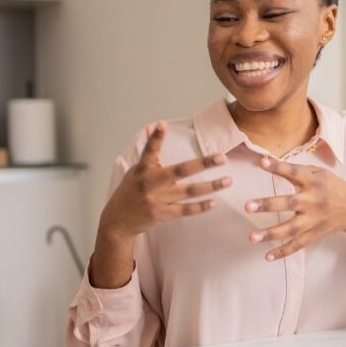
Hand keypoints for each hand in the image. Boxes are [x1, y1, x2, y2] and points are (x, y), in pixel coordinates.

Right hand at [90, 122, 229, 288]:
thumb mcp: (135, 171)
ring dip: (210, 187)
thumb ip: (148, 152)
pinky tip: (214, 202)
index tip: (161, 124)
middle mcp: (150, 183)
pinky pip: (185, 210)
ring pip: (188, 192)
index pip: (149, 150)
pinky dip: (200, 207)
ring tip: (228, 181)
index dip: (155, 137)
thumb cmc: (130, 192)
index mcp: (143, 169)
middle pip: (180, 171)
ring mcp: (156, 199)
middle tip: (222, 158)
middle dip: (203, 163)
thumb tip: (151, 127)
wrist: (117, 221)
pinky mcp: (161, 214)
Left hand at [245, 157, 345, 260]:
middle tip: (247, 206)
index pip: (294, 173)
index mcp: (313, 182)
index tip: (261, 163)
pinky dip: (283, 252)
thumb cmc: (332, 187)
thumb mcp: (319, 172)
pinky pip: (297, 245)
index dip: (278, 167)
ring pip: (291, 229)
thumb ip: (297, 170)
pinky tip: (267, 256)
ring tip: (252, 237)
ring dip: (270, 234)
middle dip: (267, 205)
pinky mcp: (314, 234)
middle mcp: (313, 201)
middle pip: (289, 203)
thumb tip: (268, 162)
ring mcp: (313, 220)